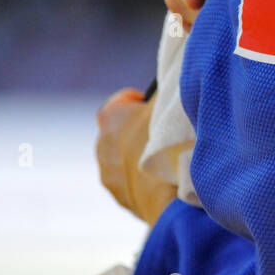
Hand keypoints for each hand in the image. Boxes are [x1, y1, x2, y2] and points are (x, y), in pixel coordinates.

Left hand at [96, 87, 176, 224]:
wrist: (168, 193)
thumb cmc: (169, 144)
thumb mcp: (170, 105)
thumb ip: (166, 91)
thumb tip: (173, 76)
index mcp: (110, 117)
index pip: (121, 102)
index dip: (138, 102)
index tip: (153, 105)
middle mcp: (102, 145)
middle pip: (122, 132)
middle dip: (140, 132)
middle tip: (165, 133)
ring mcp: (109, 174)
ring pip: (126, 160)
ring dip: (141, 158)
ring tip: (168, 160)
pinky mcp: (121, 198)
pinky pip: (134, 184)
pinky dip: (147, 181)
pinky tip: (167, 180)